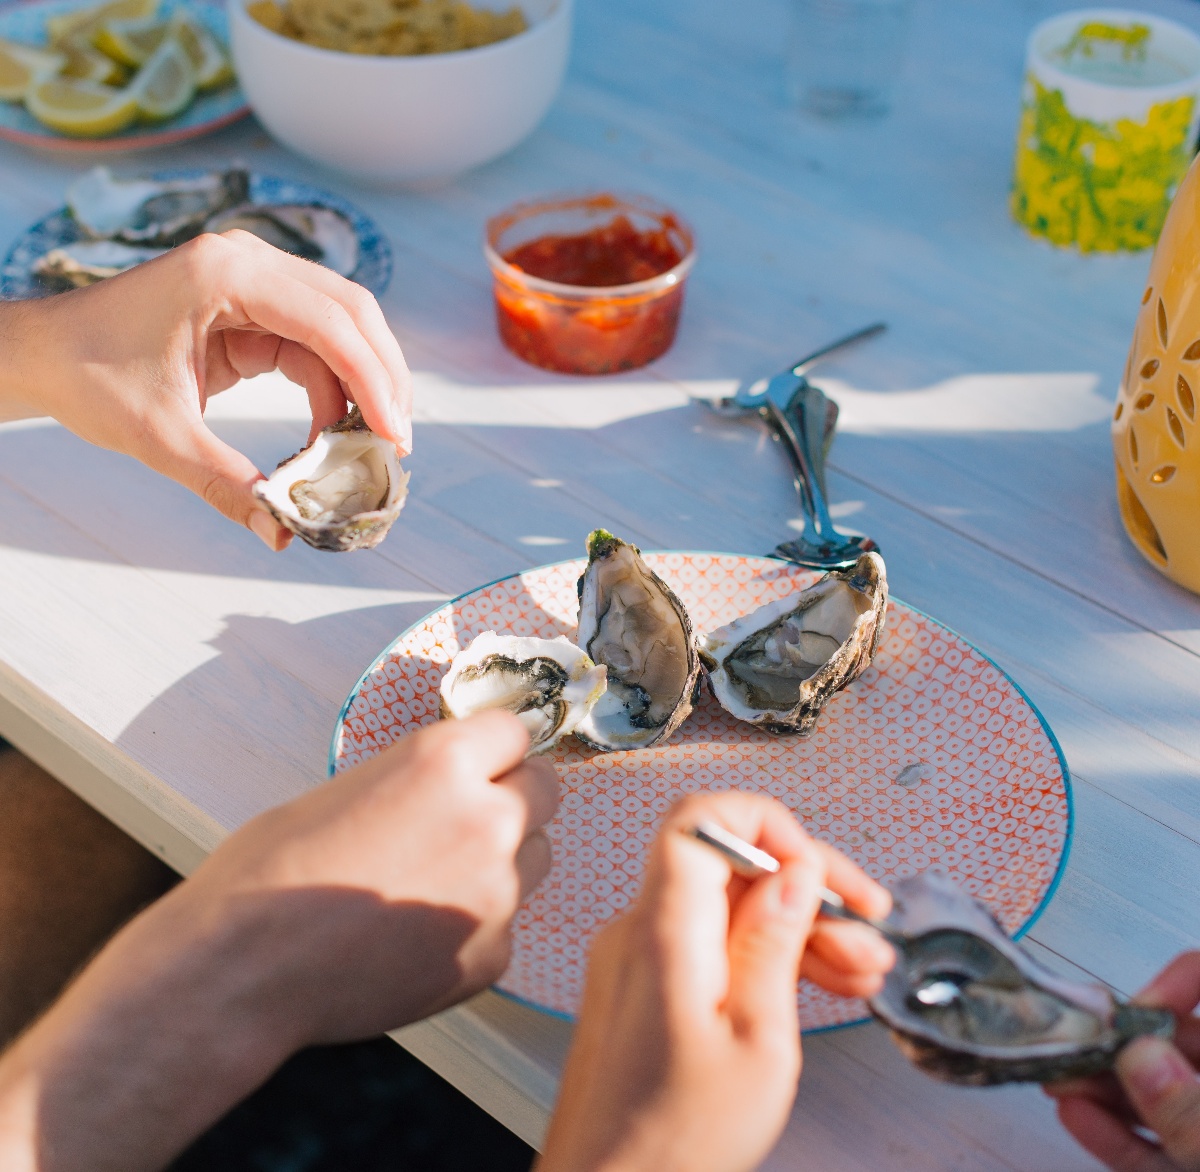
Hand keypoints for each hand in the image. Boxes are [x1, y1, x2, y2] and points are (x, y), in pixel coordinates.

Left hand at [0, 230, 411, 549]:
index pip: (329, 322)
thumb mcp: (160, 436)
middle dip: (381, 379)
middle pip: (352, 312)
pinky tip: (331, 431)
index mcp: (224, 275)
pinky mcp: (254, 306)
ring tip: (368, 445)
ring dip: (362, 384)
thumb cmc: (88, 377)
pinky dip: (332, 387)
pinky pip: (314, 344)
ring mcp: (254, 279)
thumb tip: (280, 535)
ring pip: (342, 326)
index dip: (372, 381)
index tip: (393, 437)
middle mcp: (248, 262)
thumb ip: (226, 484)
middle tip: (396, 443)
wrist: (43, 353)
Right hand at [0, 710, 555, 1171]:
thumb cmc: (274, 869)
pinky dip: (472, 926)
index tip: (481, 764)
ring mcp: (497, 893)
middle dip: (511, 799)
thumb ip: (425, 779)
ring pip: (535, 859)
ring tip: (430, 882)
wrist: (242, 967)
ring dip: (502, 862)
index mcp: (446, 762)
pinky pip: (505, 923)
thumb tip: (461, 782)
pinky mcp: (491, 955)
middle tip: (462, 822)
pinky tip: (414, 935)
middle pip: (543, 792)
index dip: (493, 750)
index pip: (516, 733)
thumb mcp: (352, 786)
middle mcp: (487, 820)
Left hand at [536, 792, 893, 1171]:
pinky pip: (708, 942)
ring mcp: (637, 957)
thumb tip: (794, 872)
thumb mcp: (758, 1045)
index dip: (765, 822)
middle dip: (804, 886)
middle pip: (726, 862)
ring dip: (796, 926)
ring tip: (862, 970)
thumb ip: (774, 944)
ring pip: (725, 905)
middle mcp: (639, 931)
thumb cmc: (674, 1144)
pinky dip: (762, 953)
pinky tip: (819, 983)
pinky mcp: (643, 986)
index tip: (818, 865)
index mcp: (663, 933)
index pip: (700, 821)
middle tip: (868, 927)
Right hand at [1048, 952, 1199, 1169]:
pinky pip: (1153, 1151)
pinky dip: (1114, 1134)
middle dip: (1120, 1045)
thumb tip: (1139, 1052)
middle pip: (1176, 1051)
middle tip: (1070, 1044)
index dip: (1178, 984)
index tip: (1133, 999)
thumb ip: (1193, 1114)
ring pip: (1158, 1100)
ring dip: (1105, 1088)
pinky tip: (1074, 1116)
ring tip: (1056, 1078)